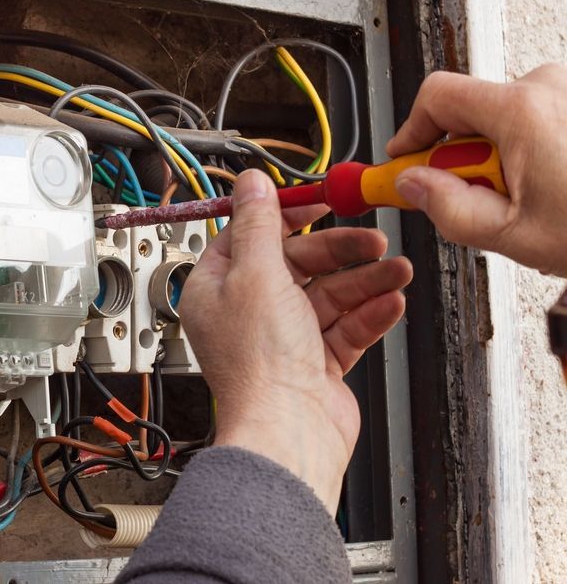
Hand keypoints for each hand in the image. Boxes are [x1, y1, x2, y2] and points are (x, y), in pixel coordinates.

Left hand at [179, 170, 411, 511]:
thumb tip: (250, 183)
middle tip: (373, 240)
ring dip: (365, 280)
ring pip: (327, 296)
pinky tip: (391, 301)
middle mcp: (246, 313)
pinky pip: (345, 328)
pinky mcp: (314, 364)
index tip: (320, 202)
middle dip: (339, 251)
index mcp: (216, 289)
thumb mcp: (257, 273)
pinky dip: (369, 314)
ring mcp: (282, 340)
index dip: (286, 216)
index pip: (250, 238)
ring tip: (398, 270)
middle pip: (297, 264)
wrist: (289, 433)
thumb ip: (259, 224)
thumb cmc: (260, 364)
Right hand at [388, 65, 566, 275]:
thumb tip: (413, 185)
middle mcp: (550, 88)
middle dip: (464, 155)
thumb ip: (446, 207)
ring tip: (533, 197)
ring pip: (509, 116)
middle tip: (478, 196)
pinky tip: (556, 184)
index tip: (404, 161)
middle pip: (473, 111)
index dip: (410, 130)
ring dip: (504, 153)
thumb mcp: (511, 234)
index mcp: (522, 111)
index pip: (437, 95)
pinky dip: (535, 148)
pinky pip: (542, 116)